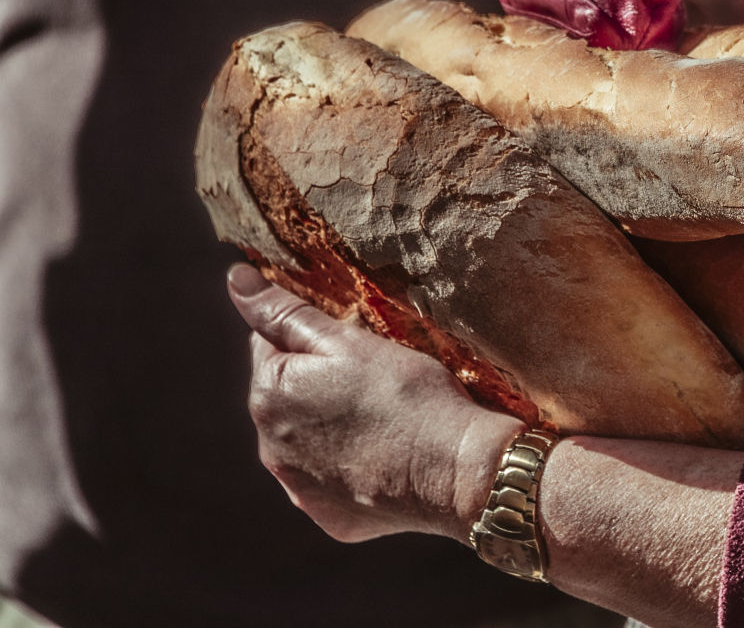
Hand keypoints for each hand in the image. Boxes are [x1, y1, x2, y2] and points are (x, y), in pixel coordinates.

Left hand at [226, 264, 522, 542]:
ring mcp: (298, 488)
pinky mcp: (327, 515)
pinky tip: (384, 453)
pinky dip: (348, 464)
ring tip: (382, 417)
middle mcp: (270, 446)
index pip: (269, 345)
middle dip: (318, 382)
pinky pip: (329, 479)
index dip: (313, 337)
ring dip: (329, 424)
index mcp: (268, 395)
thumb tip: (237, 279)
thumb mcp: (348, 341)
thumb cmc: (407, 395)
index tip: (354, 344)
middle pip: (285, 395)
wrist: (455, 470)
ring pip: (305, 437)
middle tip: (375, 378)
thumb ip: (286, 312)